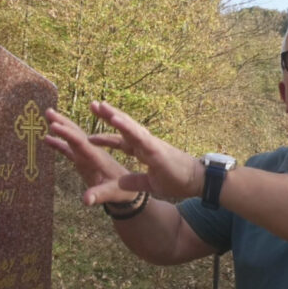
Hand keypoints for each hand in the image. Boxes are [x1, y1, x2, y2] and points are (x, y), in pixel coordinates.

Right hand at [44, 107, 138, 205]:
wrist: (132, 190)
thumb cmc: (125, 191)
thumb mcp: (114, 193)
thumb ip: (100, 195)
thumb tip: (86, 200)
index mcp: (100, 158)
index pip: (82, 143)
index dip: (68, 134)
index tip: (55, 125)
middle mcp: (94, 152)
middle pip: (78, 134)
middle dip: (64, 122)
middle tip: (48, 111)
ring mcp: (90, 154)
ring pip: (75, 137)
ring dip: (62, 126)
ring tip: (48, 114)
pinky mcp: (87, 159)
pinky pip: (72, 148)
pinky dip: (61, 142)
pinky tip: (48, 138)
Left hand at [86, 101, 202, 201]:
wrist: (197, 182)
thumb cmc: (177, 180)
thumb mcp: (149, 184)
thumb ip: (134, 181)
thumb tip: (120, 181)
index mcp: (143, 152)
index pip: (122, 142)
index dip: (107, 138)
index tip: (90, 136)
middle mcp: (146, 144)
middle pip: (124, 127)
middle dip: (108, 116)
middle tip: (92, 104)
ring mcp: (151, 144)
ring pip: (130, 126)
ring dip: (115, 115)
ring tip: (100, 105)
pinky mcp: (156, 148)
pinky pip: (138, 135)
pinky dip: (126, 127)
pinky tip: (114, 119)